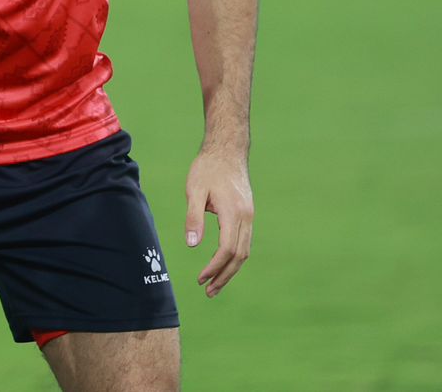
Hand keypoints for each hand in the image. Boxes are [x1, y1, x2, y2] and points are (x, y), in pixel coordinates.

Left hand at [184, 149, 253, 297]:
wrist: (228, 150)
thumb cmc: (208, 168)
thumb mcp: (194, 189)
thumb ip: (193, 217)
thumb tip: (191, 245)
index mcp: (233, 212)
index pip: (226, 249)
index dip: (214, 267)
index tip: (200, 279)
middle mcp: (246, 217)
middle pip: (238, 256)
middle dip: (224, 276)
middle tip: (208, 291)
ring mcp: (250, 216)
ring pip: (244, 252)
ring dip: (231, 270)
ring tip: (215, 285)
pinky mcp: (248, 214)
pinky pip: (244, 243)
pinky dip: (235, 258)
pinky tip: (223, 265)